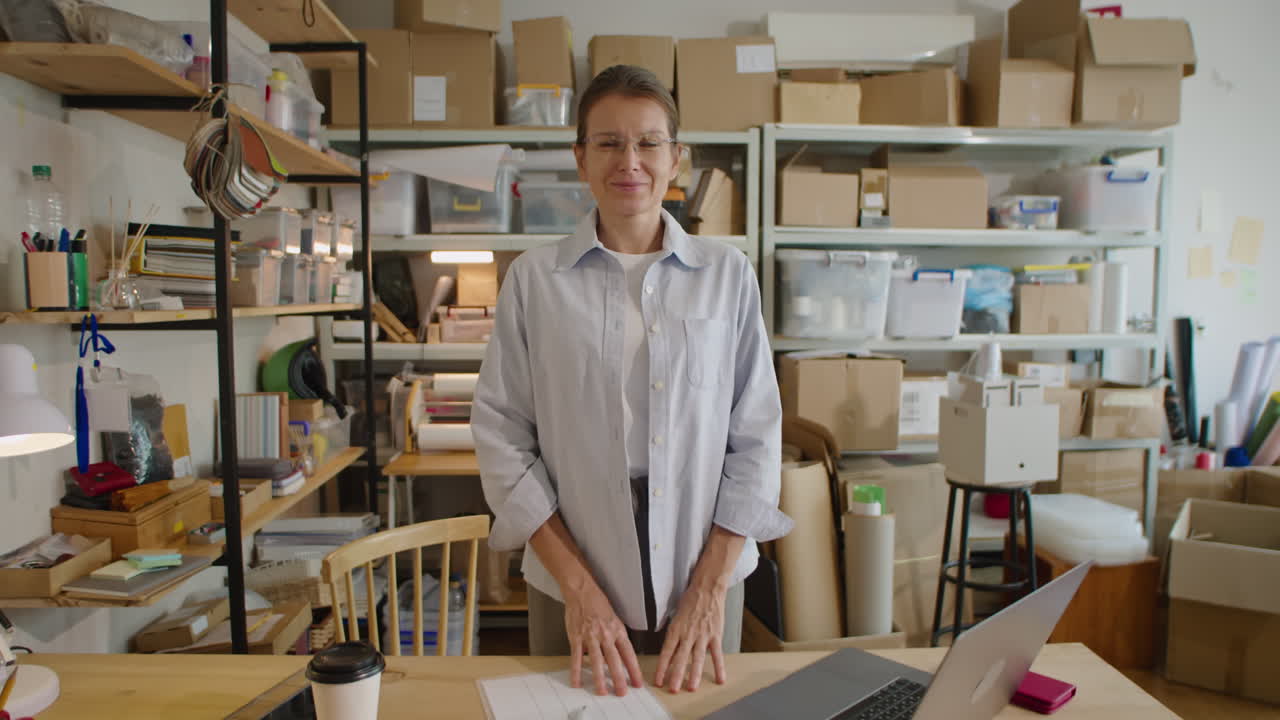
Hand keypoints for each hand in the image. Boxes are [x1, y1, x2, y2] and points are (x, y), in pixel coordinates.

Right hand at [564, 582, 643, 696]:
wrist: (581, 590)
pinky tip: (577, 682)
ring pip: (597, 661)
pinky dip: (576, 671)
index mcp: (617, 630)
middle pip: (614, 660)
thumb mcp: (613, 618)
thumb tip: (615, 656)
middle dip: (619, 678)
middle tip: (622, 693)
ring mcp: (590, 636)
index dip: (634, 670)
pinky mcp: (576, 637)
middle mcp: (606, 634)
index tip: (637, 683)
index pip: (628, 653)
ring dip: (600, 678)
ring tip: (602, 692)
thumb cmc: (598, 603)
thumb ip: (615, 637)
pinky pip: (576, 657)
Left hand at [654, 583, 726, 692]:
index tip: (658, 680)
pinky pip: (717, 654)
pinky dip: (719, 668)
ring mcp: (703, 635)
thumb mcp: (676, 616)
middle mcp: (688, 634)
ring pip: (697, 658)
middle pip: (681, 658)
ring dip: (694, 674)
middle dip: (676, 675)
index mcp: (676, 629)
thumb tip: (669, 651)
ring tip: (691, 688)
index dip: (662, 667)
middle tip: (672, 689)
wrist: (707, 588)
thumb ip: (674, 634)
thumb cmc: (690, 600)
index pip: (666, 652)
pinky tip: (719, 679)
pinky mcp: (716, 635)